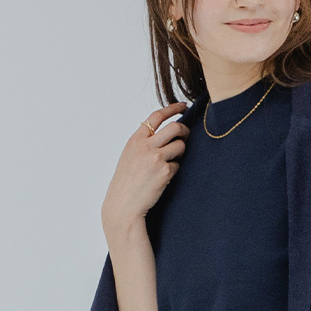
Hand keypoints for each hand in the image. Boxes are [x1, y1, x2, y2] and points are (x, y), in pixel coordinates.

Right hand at [101, 102, 189, 238]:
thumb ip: (143, 143)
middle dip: (185, 130)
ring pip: (180, 145)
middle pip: (175, 127)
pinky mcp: (165, 172)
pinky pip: (178, 165)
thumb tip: (165, 133)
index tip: (183, 105)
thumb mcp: (130, 156)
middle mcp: (145, 146)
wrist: (123, 205)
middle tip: (187, 136)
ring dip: (181, 152)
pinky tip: (165, 178)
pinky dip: (175, 169)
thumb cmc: (127, 183)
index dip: (172, 109)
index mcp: (135, 140)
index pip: (156, 116)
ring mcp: (155, 158)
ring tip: (172, 161)